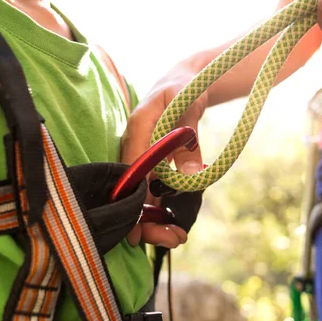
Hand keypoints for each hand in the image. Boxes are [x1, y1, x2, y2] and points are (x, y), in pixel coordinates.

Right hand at [122, 62, 208, 247]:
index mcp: (137, 129)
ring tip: (176, 238)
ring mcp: (142, 156)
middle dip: (146, 219)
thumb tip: (191, 178)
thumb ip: (188, 141)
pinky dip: (162, 209)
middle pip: (132, 190)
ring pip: (142, 194)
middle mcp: (134, 146)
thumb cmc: (186, 87)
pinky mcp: (153, 163)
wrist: (187, 81)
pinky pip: (154, 190)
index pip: (130, 171)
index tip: (139, 231)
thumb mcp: (190, 107)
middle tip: (172, 239)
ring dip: (155, 219)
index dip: (132, 202)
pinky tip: (173, 226)